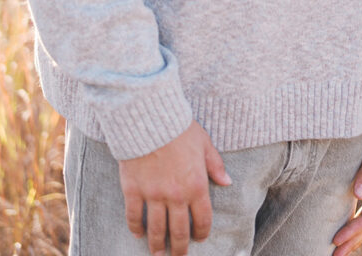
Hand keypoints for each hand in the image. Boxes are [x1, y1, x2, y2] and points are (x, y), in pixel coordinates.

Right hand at [118, 120, 231, 255]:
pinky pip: (134, 216)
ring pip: (155, 230)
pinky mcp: (133, 191)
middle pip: (178, 231)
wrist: (150, 119)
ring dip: (157, 245)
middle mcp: (176, 196)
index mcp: (196, 186)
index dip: (201, 233)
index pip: (202, 219)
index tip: (199, 239)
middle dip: (179, 248)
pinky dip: (135, 228)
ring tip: (158, 253)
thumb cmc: (180, 129)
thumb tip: (227, 182)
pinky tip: (138, 234)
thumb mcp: (204, 144)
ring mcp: (153, 195)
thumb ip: (215, 165)